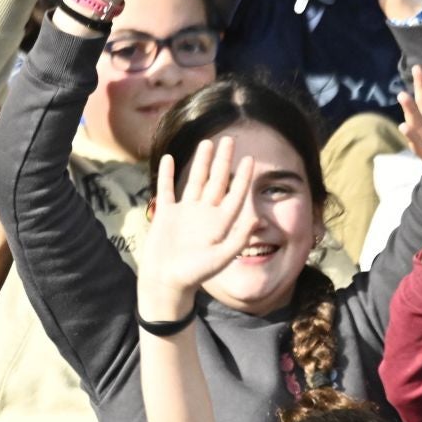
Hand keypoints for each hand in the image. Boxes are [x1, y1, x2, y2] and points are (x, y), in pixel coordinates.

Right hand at [138, 136, 256, 311]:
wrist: (166, 282)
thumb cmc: (195, 274)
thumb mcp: (221, 257)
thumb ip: (239, 237)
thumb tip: (256, 217)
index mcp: (220, 223)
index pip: (235, 194)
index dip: (243, 177)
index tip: (250, 158)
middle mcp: (204, 214)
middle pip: (216, 181)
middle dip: (223, 161)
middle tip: (229, 140)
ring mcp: (184, 212)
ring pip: (195, 181)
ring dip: (200, 162)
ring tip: (207, 143)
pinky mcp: (165, 214)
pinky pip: (167, 189)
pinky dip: (167, 174)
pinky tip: (169, 159)